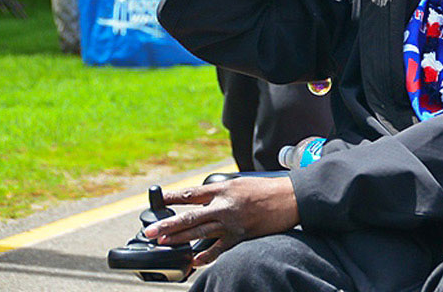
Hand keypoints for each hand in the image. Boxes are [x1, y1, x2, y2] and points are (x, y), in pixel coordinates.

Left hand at [141, 177, 298, 265]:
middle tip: (151, 231)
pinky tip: (194, 260)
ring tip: (163, 243)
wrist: (291, 197)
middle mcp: (224, 204)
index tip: (158, 199)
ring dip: (179, 239)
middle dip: (167, 225)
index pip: (192, 194)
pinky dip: (205, 255)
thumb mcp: (241, 183)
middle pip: (190, 216)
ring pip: (199, 232)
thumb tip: (205, 200)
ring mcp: (231, 221)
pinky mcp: (241, 235)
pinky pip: (218, 247)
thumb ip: (222, 192)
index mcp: (223, 189)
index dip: (172, 197)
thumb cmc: (268, 189)